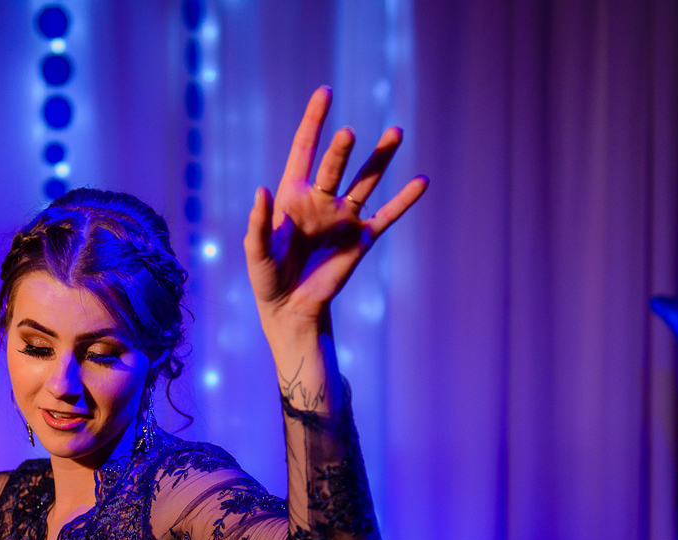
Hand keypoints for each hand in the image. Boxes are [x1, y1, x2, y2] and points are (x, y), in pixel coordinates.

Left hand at [245, 86, 426, 340]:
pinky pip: (387, 215)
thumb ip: (257, 222)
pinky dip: (404, 200)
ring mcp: (343, 218)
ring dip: (380, 158)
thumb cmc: (266, 278)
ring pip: (366, 181)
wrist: (289, 308)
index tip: (325, 93)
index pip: (304, 150)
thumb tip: (261, 188)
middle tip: (348, 134)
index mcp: (292, 196)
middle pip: (335, 165)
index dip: (313, 121)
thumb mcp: (256, 251)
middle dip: (341, 150)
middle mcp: (321, 200)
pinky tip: (421, 181)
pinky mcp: (361, 239)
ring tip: (395, 132)